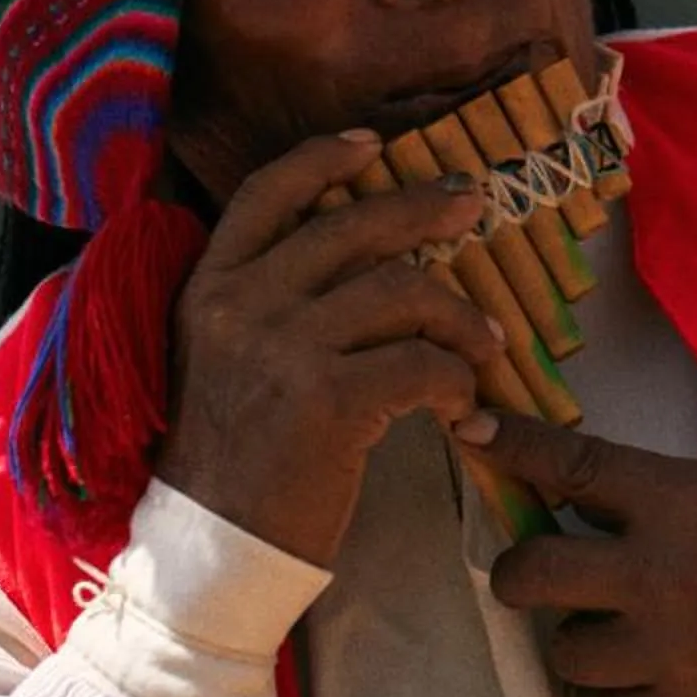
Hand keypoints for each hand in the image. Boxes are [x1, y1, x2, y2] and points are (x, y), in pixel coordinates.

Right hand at [158, 131, 505, 568]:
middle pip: (353, 225)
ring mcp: (284, 347)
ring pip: (403, 291)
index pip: (267, 192)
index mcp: (209, 287)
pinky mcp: (329, 400)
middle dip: (423, 209)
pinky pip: (423, 364)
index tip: (376, 146)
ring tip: (486, 344)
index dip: (324, 158)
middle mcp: (241, 304)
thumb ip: (268, 304)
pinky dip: (457, 383)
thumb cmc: (229, 462)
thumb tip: (359, 261)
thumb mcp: (221, 361)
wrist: (209, 550)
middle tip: (472, 206)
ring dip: (460, 317)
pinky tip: (462, 410)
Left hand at [468, 412, 696, 696]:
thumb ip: (646, 497)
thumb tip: (562, 494)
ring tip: (614, 627)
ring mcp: (666, 650)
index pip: (569, 464)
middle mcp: (659, 574)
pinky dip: (606, 688)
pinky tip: (638, 668)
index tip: (469, 429)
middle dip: (518, 571)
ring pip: (560, 648)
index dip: (511, 445)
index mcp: (676, 502)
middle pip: (531, 572)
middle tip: (533, 571)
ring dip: (574, 635)